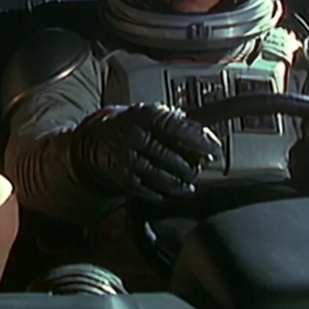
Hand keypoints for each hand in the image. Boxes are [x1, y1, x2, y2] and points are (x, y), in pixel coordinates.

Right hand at [69, 103, 223, 203]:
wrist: (95, 142)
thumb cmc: (131, 127)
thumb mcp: (149, 116)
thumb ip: (176, 123)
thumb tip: (204, 135)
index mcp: (144, 115)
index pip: (175, 128)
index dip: (198, 141)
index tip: (213, 150)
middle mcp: (134, 136)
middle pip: (170, 157)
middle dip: (189, 167)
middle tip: (198, 169)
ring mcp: (126, 158)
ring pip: (161, 176)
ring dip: (179, 183)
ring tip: (187, 183)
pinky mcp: (121, 177)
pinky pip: (148, 190)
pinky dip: (162, 193)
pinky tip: (169, 191)